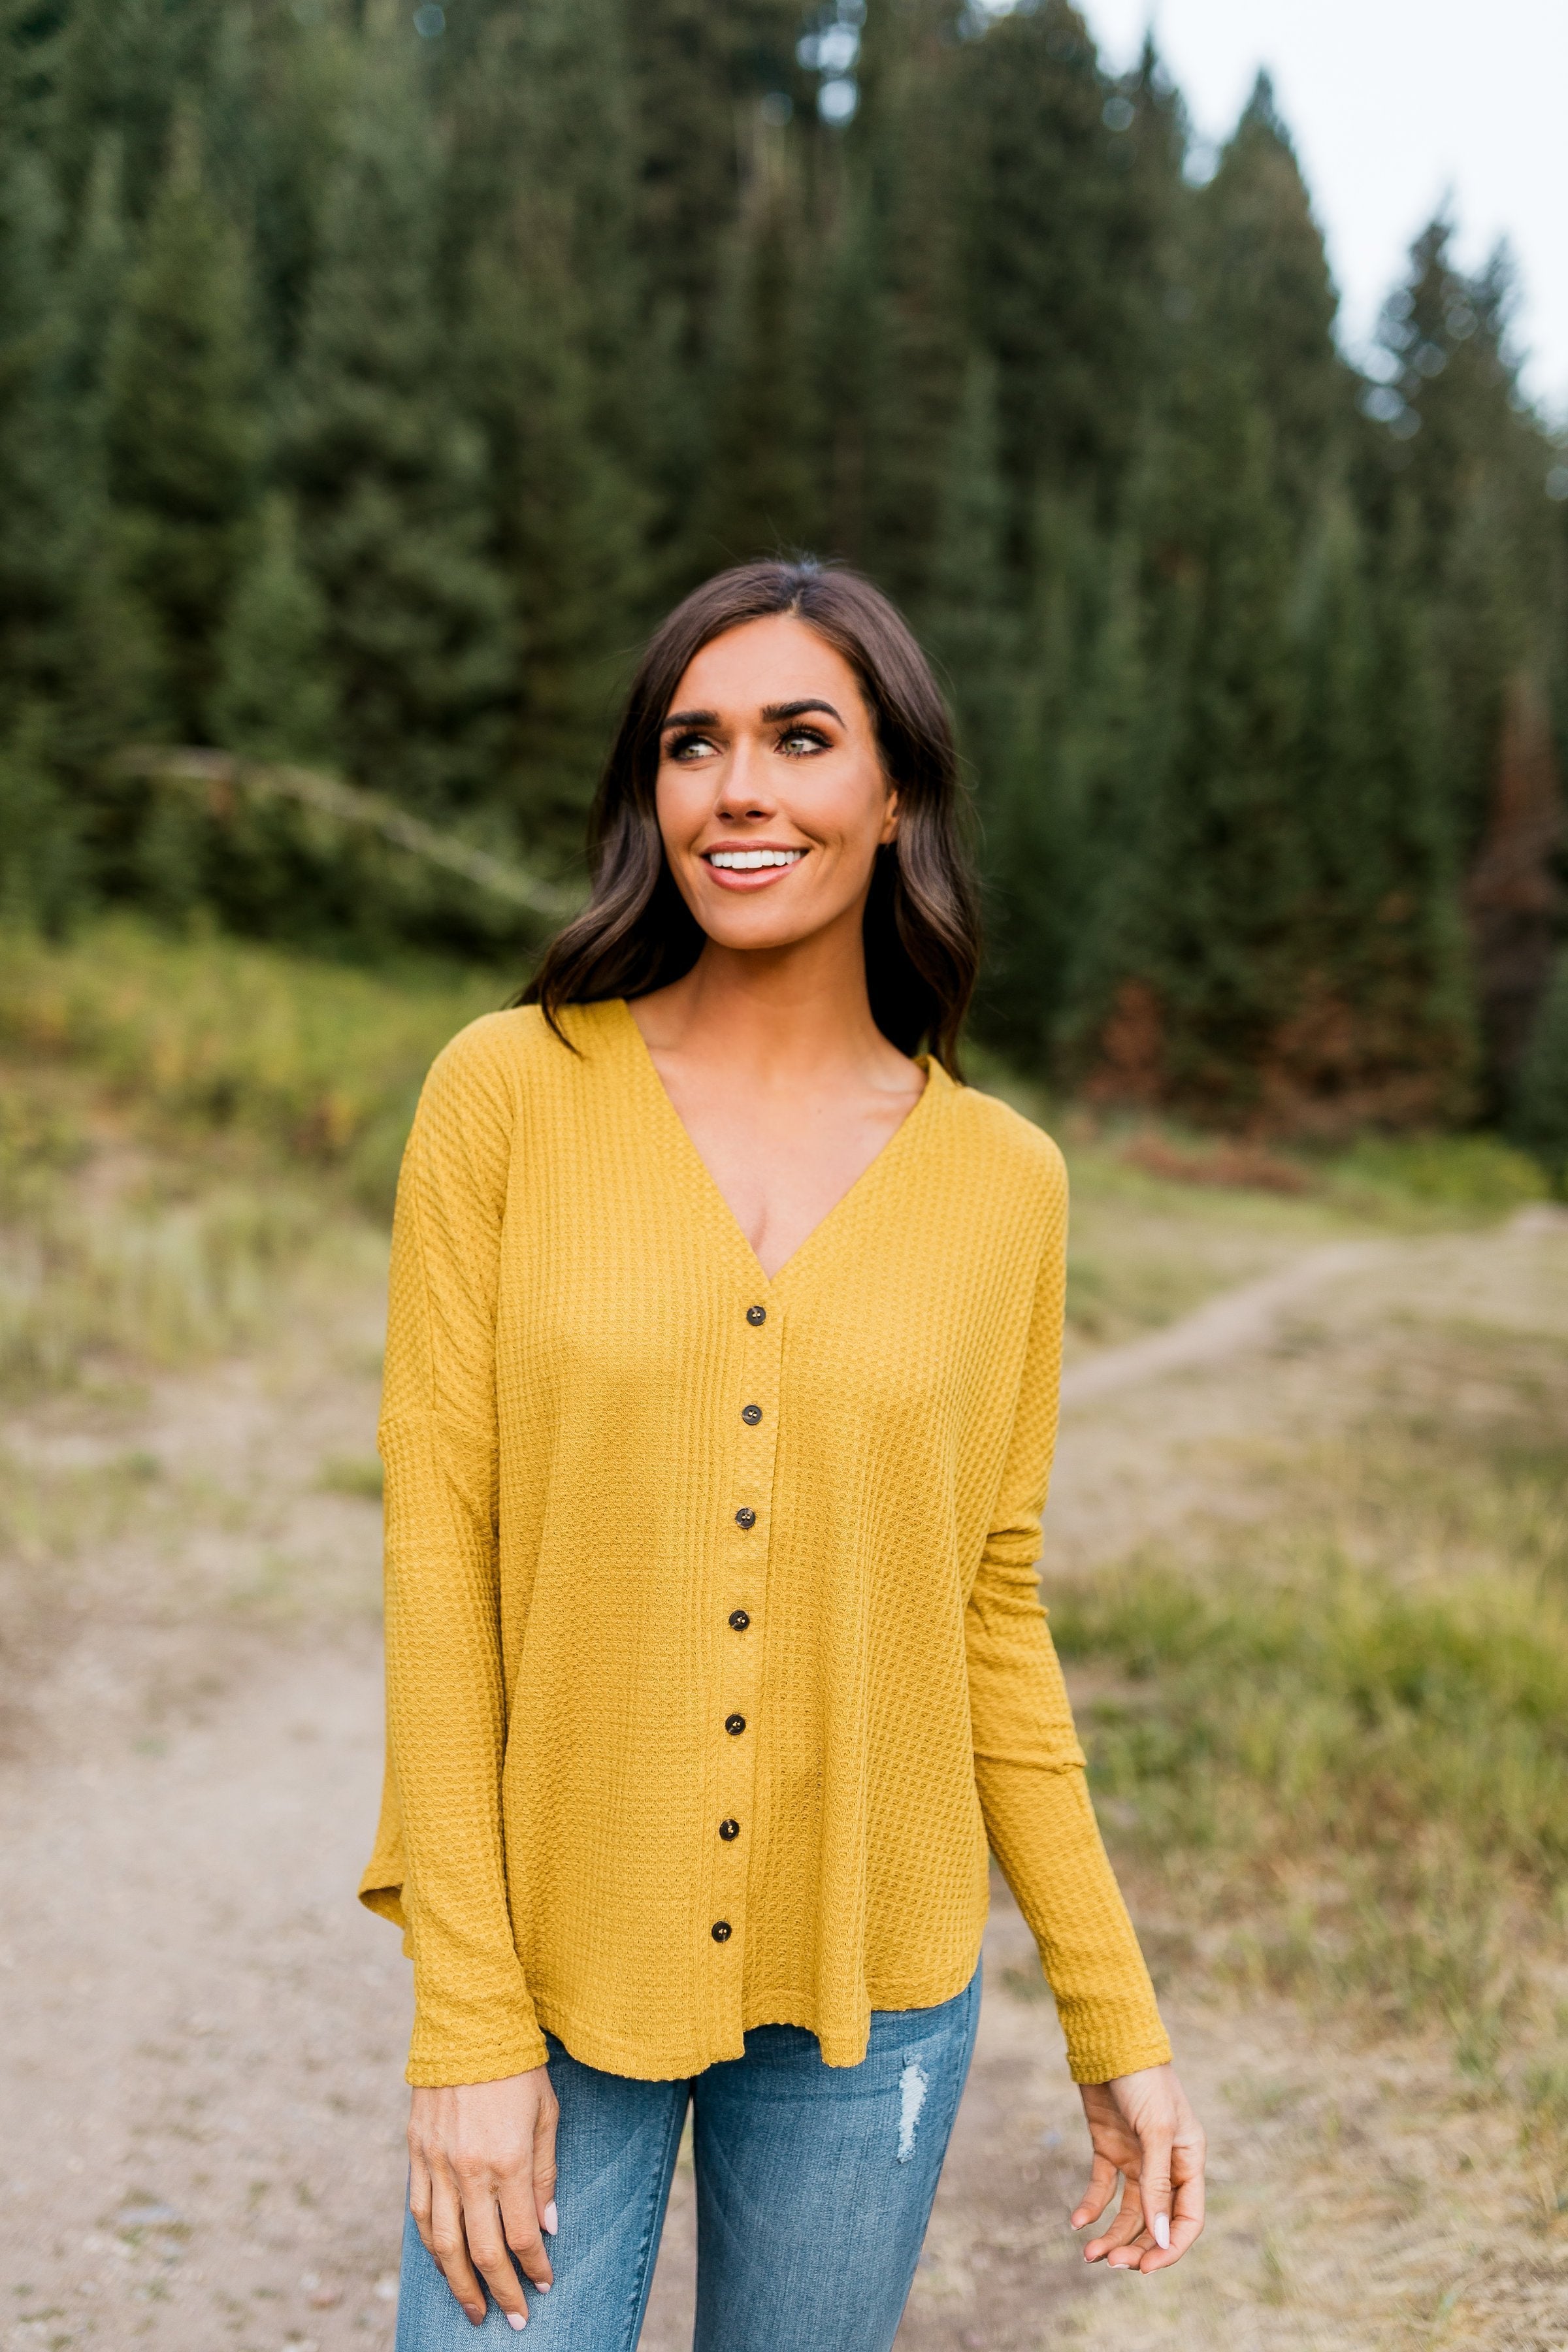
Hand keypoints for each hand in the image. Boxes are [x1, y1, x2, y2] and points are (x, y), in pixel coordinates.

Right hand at [408, 2069, 559, 2328]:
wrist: (467, 2025)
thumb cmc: (517, 2068)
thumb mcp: (547, 2115)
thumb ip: (546, 2174)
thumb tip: (547, 2227)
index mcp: (507, 2161)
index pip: (521, 2236)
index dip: (534, 2268)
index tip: (544, 2285)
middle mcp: (468, 2170)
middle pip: (481, 2251)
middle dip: (499, 2291)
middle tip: (513, 2319)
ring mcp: (436, 2164)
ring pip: (443, 2243)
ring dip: (458, 2282)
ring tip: (473, 2307)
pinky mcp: (415, 2152)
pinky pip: (419, 2213)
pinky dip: (430, 2244)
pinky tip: (443, 2261)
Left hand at [1071, 2063, 1204, 2272]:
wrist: (1108, 2041)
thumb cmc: (1143, 2080)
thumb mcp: (1156, 2131)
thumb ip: (1158, 2185)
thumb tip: (1162, 2238)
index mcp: (1189, 2161)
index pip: (1188, 2219)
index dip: (1170, 2248)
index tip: (1144, 2268)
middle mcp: (1165, 2165)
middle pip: (1155, 2221)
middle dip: (1135, 2246)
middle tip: (1109, 2263)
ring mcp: (1136, 2158)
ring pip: (1128, 2211)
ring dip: (1111, 2234)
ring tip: (1089, 2253)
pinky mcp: (1109, 2148)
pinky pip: (1102, 2188)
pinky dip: (1091, 2206)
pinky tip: (1077, 2222)